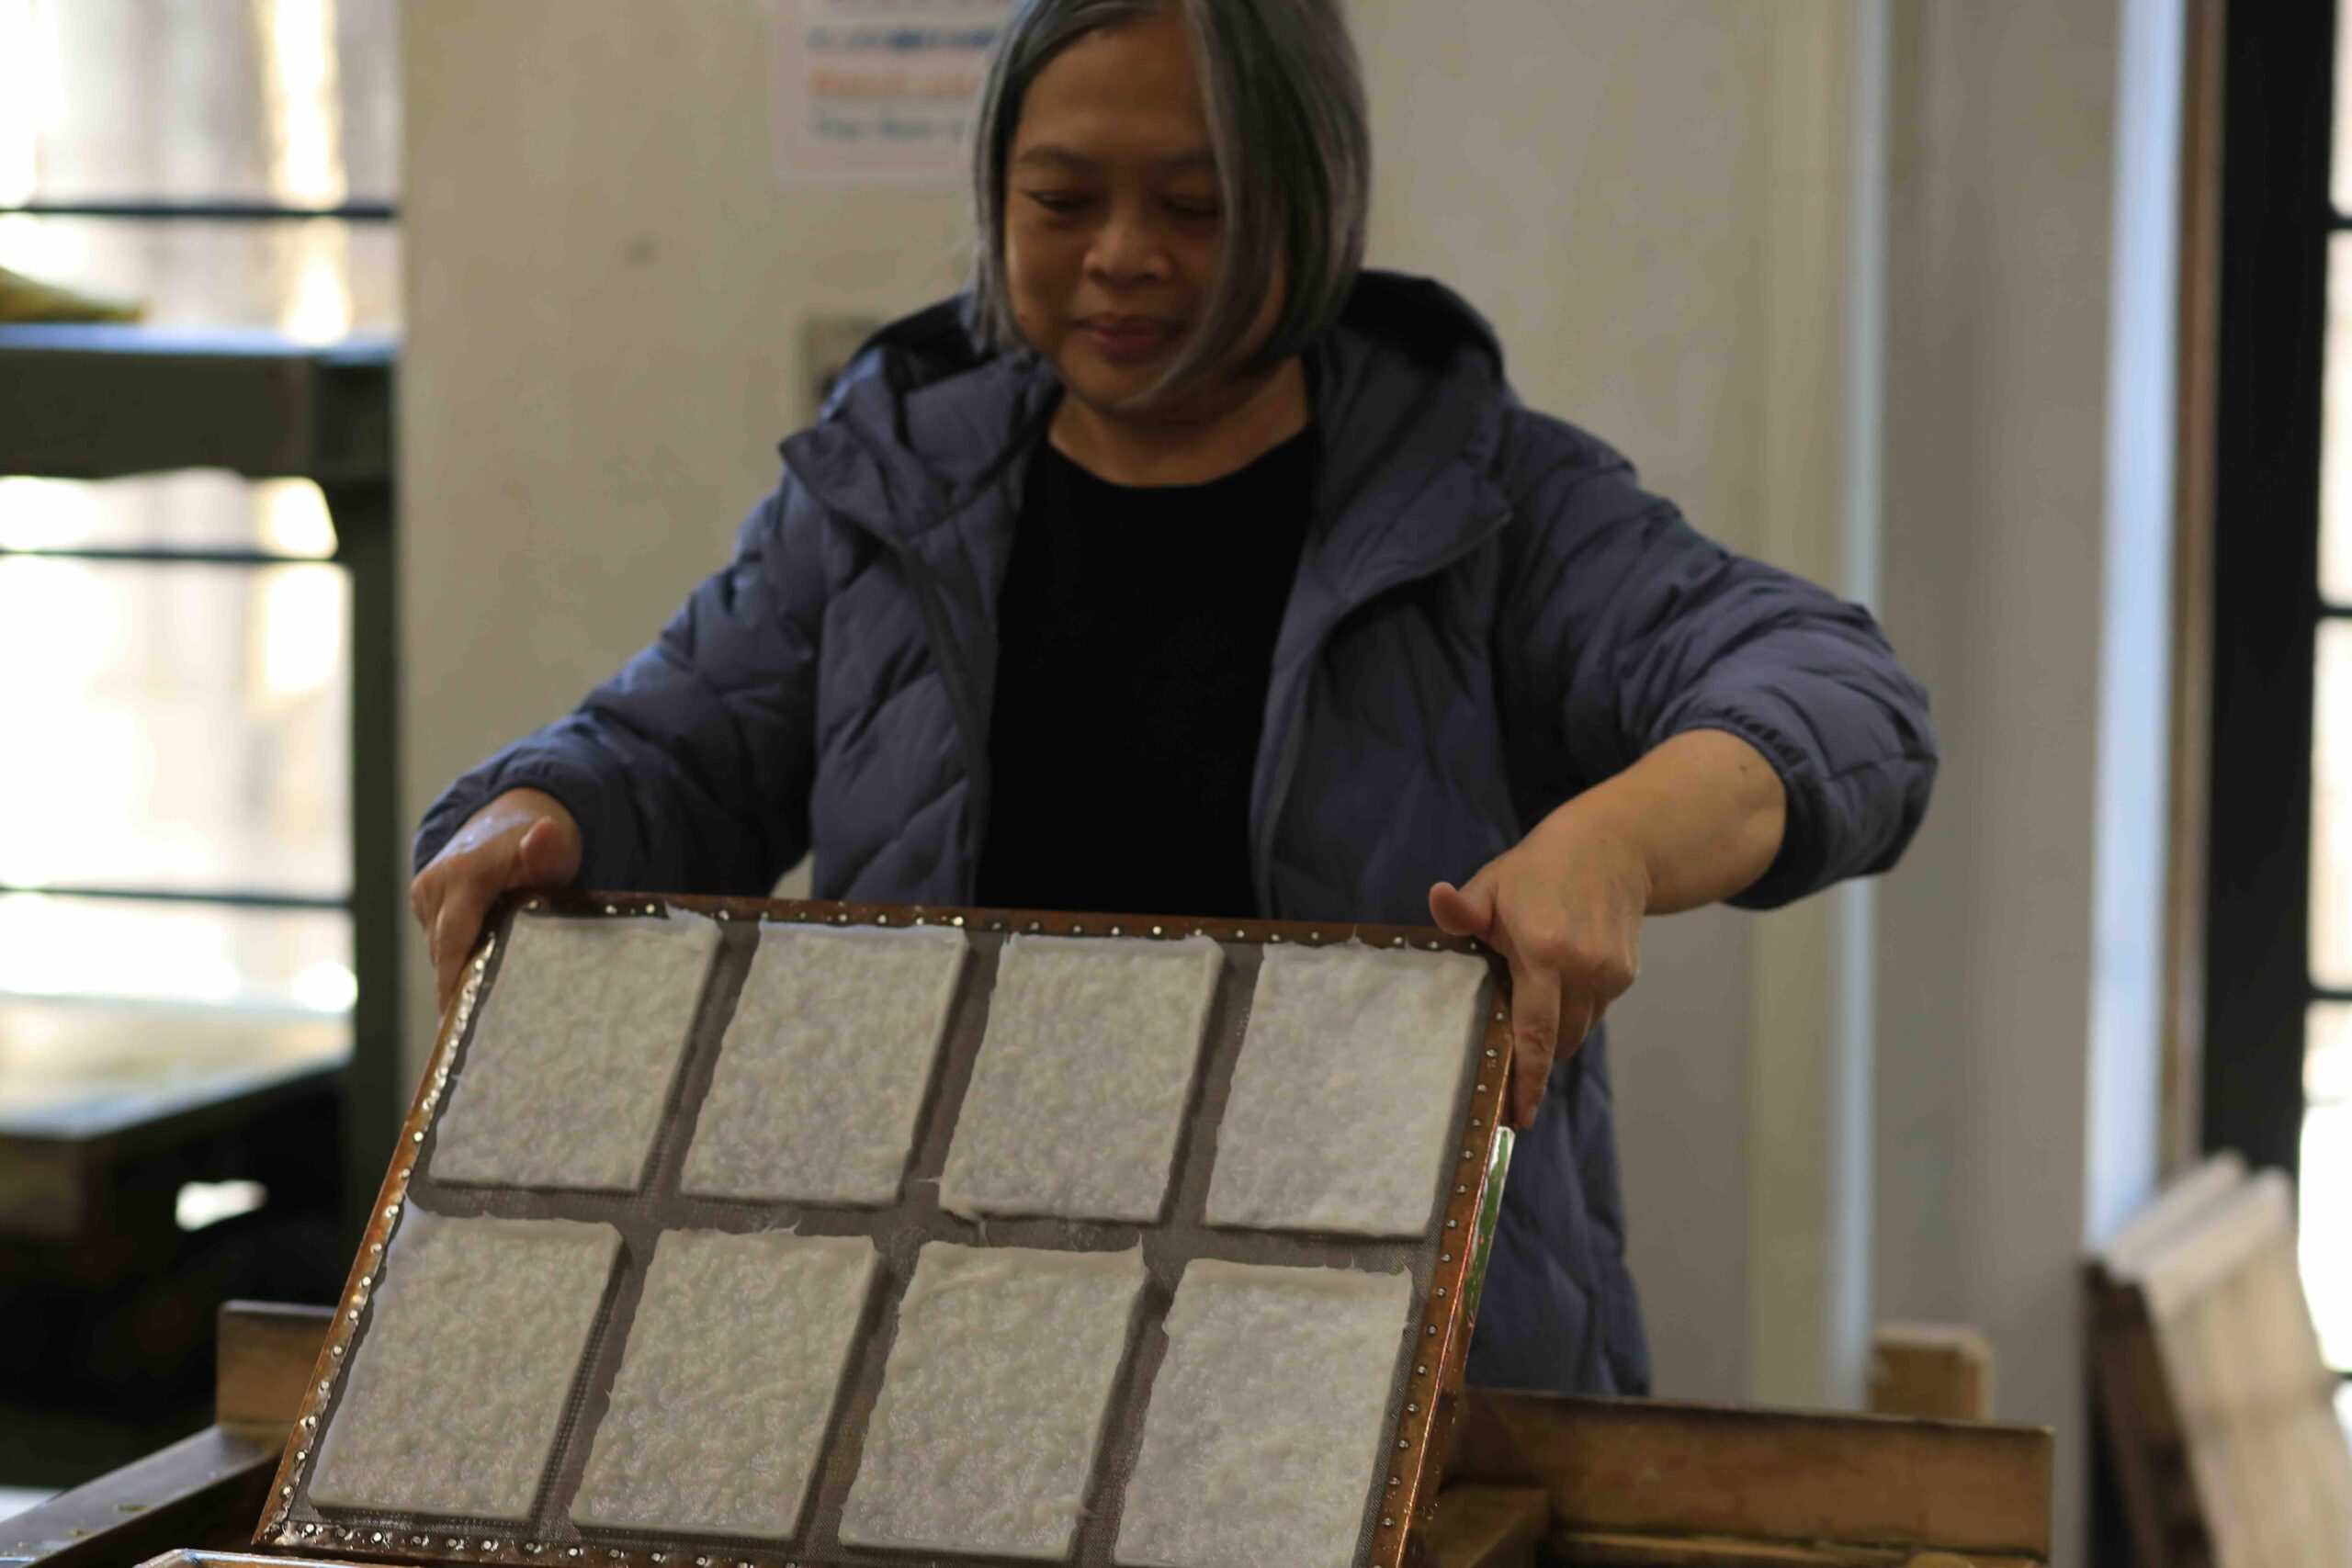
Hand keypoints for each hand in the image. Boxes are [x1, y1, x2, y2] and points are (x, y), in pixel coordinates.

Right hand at [410, 787, 581, 1013]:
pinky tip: (483, 992)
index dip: (452, 979)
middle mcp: (434, 887)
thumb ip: (547, 849)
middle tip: (481, 1033)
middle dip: (458, 990)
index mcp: (461, 874)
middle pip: (444, 951)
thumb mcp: (554, 847)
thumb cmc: (540, 843)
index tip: (457, 1018)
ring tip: (488, 1021)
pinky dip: (460, 964)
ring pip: (442, 951)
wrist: (509, 823)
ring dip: (461, 979)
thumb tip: (544, 833)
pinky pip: (443, 944)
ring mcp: (426, 898)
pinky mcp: (427, 909)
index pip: (453, 937)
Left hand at [1428, 807, 1649, 1131]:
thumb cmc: (1539, 868)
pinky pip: (1593, 1012)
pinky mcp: (1625, 975)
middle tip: (1505, 1063)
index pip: (1534, 1032)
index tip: (1518, 1117)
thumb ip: (1461, 909)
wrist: (1613, 846)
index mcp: (1543, 951)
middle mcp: (1582, 968)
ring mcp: (1608, 974)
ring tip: (1528, 1003)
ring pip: (1577, 1031)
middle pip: (1557, 1043)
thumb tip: (1437, 904)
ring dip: (1553, 1032)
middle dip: (1534, 1058)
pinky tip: (1555, 982)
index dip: (1527, 1080)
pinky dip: (1572, 1010)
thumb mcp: (1492, 883)